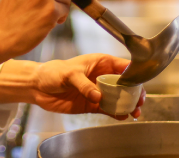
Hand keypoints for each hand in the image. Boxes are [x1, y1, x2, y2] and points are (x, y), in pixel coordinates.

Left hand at [29, 55, 144, 119]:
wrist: (38, 87)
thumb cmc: (53, 72)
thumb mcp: (69, 74)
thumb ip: (84, 84)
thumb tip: (98, 96)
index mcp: (100, 62)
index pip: (122, 66)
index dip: (133, 74)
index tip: (140, 82)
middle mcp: (102, 76)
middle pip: (124, 84)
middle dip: (134, 92)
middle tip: (140, 101)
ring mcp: (98, 91)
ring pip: (119, 98)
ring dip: (128, 104)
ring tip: (134, 112)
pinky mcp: (92, 104)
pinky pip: (108, 108)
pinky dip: (116, 113)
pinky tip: (121, 116)